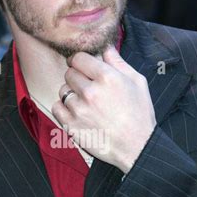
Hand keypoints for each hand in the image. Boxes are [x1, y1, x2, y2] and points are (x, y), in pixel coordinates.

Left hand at [51, 45, 156, 173]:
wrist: (136, 148)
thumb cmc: (140, 115)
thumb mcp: (138, 83)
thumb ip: (119, 63)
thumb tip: (106, 48)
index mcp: (107, 77)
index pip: (78, 58)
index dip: (80, 61)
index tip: (82, 66)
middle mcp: (90, 92)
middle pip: (69, 73)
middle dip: (77, 77)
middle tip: (88, 87)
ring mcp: (79, 109)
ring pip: (63, 91)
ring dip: (71, 94)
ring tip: (85, 102)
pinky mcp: (71, 126)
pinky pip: (56, 108)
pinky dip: (64, 108)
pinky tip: (76, 112)